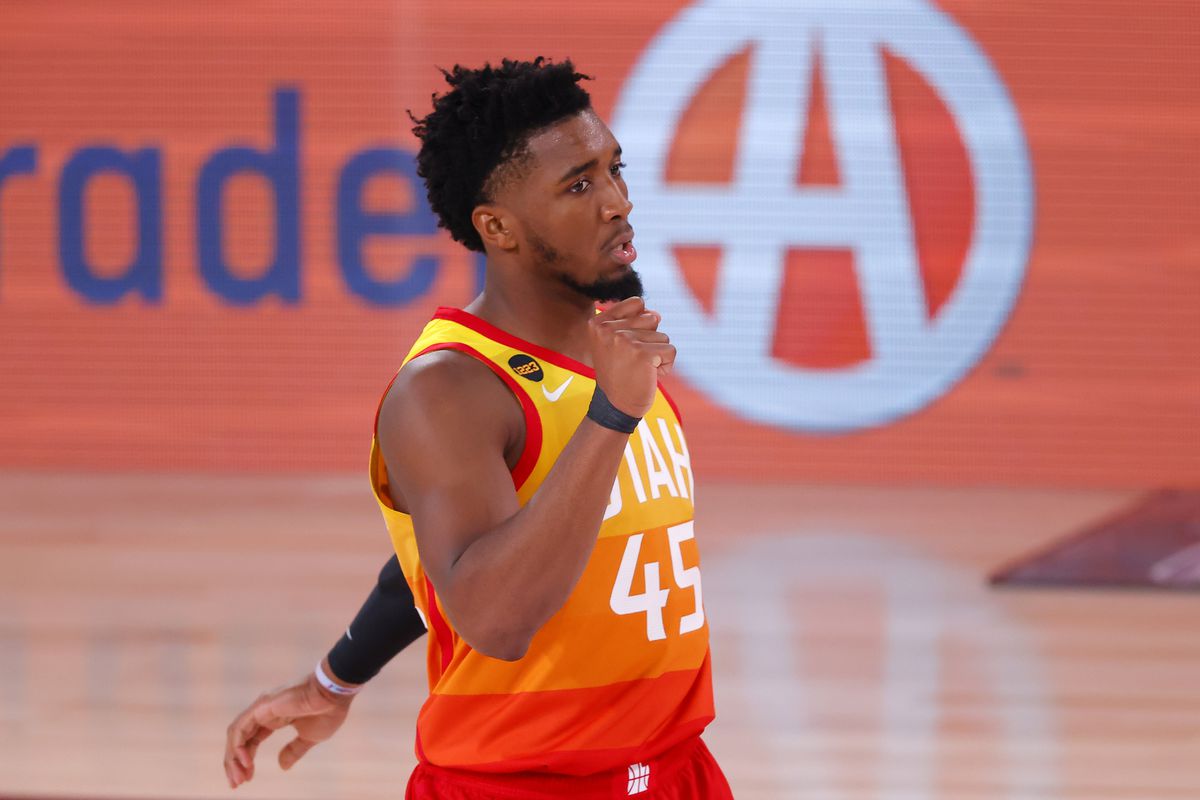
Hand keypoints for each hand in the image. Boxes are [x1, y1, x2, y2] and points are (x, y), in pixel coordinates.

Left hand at [223, 665, 355, 787]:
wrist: (334, 694)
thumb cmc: (327, 711)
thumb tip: (282, 767)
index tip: (247, 779)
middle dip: (235, 763)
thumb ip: (293, 750)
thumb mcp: (309, 737)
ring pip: (236, 735)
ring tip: (238, 778)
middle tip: (236, 784)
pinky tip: (244, 762)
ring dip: (233, 758)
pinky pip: (240, 728)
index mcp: (273, 718)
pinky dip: (237, 746)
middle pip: (240, 740)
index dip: (246, 760)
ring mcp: (260, 708)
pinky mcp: (261, 706)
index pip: (251, 741)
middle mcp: (263, 712)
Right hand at [589, 296, 674, 417]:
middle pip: (651, 318)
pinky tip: (649, 375)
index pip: (637, 303)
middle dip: (650, 340)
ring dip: (657, 354)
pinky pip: (670, 351)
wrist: (616, 406)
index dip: (640, 324)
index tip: (626, 346)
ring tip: (640, 369)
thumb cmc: (620, 372)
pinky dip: (666, 365)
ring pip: (662, 336)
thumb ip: (635, 320)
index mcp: (598, 322)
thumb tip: (655, 314)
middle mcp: (608, 329)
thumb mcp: (618, 341)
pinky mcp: (642, 354)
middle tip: (633, 360)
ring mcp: (624, 340)